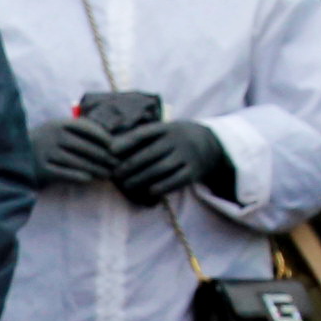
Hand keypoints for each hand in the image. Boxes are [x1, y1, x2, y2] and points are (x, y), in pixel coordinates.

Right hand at [32, 114, 118, 184]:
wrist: (15, 155)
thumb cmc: (45, 141)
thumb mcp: (57, 129)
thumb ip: (78, 129)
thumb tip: (109, 138)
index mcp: (58, 124)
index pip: (86, 128)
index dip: (102, 137)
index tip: (114, 146)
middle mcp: (52, 137)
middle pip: (84, 147)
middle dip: (103, 157)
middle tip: (115, 164)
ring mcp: (46, 153)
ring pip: (77, 162)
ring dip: (96, 169)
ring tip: (107, 174)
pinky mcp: (42, 169)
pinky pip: (65, 174)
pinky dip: (79, 177)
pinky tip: (89, 179)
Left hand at [108, 116, 236, 204]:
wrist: (209, 144)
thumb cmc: (173, 139)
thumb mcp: (162, 131)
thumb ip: (142, 137)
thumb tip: (110, 147)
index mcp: (166, 128)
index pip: (144, 133)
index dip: (126, 141)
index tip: (110, 151)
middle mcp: (177, 140)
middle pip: (149, 154)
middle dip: (129, 166)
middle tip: (115, 176)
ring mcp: (186, 155)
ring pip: (160, 168)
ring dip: (140, 179)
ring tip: (126, 186)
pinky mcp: (193, 171)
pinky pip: (175, 180)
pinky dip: (161, 187)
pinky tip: (149, 191)